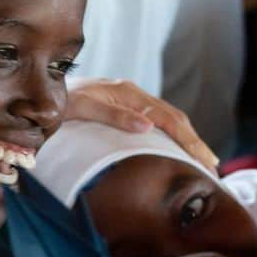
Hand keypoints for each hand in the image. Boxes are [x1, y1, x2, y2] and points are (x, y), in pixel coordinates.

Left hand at [66, 80, 218, 170]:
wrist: (44, 90)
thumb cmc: (60, 101)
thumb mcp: (83, 107)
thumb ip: (113, 116)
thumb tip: (147, 126)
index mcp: (129, 93)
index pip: (169, 118)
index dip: (189, 140)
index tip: (204, 159)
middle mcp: (134, 95)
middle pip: (175, 119)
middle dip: (195, 142)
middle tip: (212, 166)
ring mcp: (130, 101)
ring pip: (168, 120)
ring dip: (187, 140)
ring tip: (203, 161)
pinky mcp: (125, 108)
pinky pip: (156, 122)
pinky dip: (171, 136)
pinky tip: (177, 150)